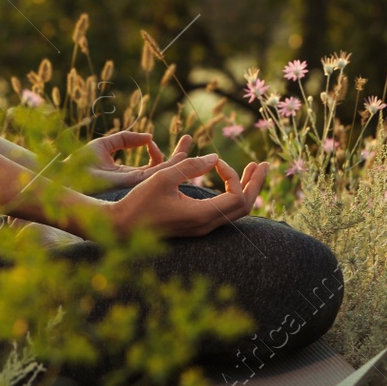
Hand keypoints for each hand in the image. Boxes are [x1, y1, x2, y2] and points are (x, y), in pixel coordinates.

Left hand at [75, 130, 194, 188]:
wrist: (67, 174)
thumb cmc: (80, 163)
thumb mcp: (106, 146)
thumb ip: (126, 139)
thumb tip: (149, 137)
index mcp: (128, 175)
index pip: (151, 166)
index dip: (159, 152)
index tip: (153, 141)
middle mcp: (135, 182)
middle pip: (164, 171)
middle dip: (179, 154)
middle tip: (189, 138)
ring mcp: (137, 185)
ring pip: (166, 173)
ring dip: (179, 157)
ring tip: (188, 140)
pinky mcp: (135, 183)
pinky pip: (158, 174)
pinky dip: (171, 164)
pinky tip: (176, 152)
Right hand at [108, 151, 266, 238]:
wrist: (121, 228)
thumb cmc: (139, 202)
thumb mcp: (163, 177)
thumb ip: (190, 166)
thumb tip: (215, 157)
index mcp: (202, 216)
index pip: (237, 197)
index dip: (233, 175)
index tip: (215, 161)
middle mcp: (206, 225)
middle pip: (244, 207)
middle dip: (256, 184)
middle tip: (264, 164)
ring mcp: (202, 227)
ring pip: (235, 211)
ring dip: (246, 188)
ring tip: (253, 169)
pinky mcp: (195, 225)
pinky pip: (224, 212)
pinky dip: (233, 195)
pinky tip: (230, 182)